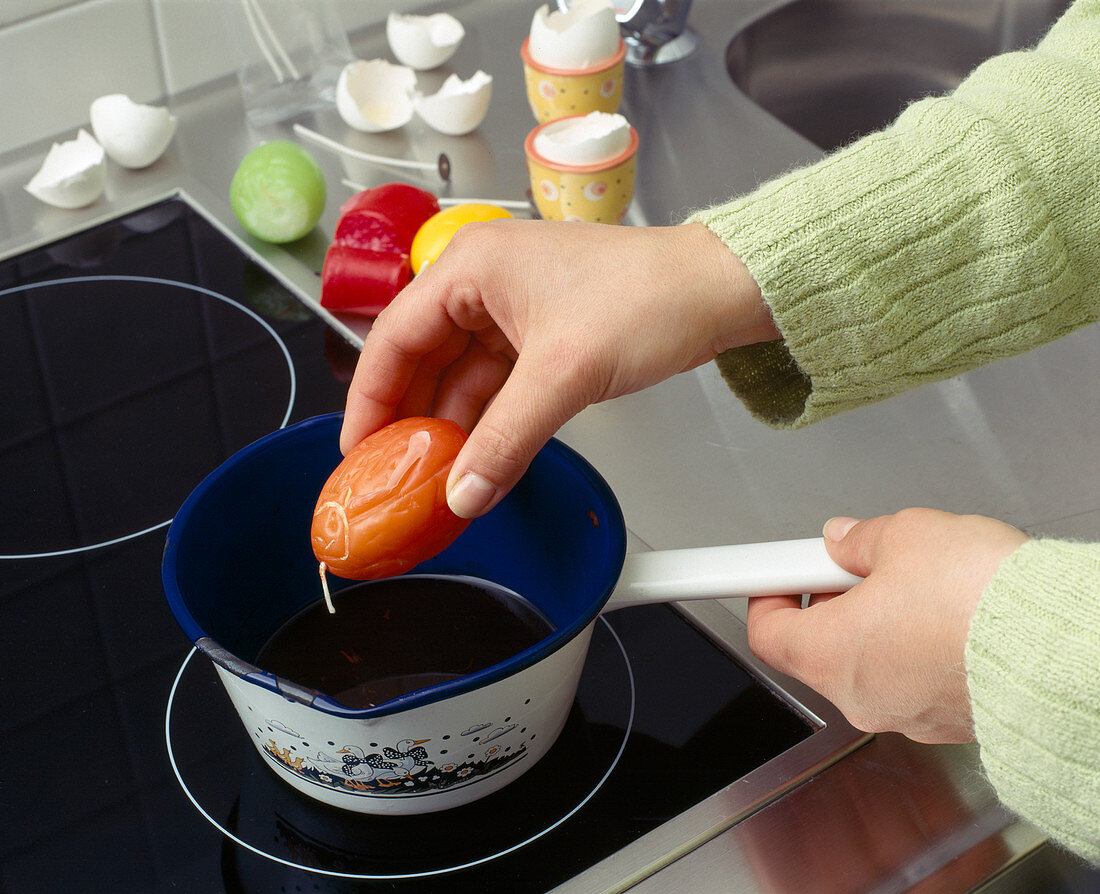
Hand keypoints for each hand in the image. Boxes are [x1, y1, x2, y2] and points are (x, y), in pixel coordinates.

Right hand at [341, 220, 776, 516]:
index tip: (358, 450)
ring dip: (451, 427)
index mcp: (471, 266)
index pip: (394, 338)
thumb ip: (505, 440)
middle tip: (392, 474)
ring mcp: (514, 310)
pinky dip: (488, 422)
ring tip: (434, 478)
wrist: (718, 291)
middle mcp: (484, 283)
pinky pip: (497, 385)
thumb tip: (464, 492)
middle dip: (410, 420)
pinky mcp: (542, 336)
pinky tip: (479, 459)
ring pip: (461, 377)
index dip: (370, 399)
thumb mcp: (564, 374)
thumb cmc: (650, 296)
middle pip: (423, 360)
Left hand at [746, 508, 1028, 743]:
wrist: (1064, 649)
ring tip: (912, 582)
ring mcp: (907, 715)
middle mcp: (862, 695)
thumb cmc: (981, 600)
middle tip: (850, 565)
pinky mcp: (950, 719)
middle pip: (817, 649)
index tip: (774, 574)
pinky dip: (916, 648)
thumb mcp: (907, 536)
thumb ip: (861, 540)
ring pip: (870, 664)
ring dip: (877, 623)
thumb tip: (844, 540)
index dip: (767, 595)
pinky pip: (914, 679)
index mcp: (829, 653)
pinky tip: (946, 614)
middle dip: (829, 602)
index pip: (768, 633)